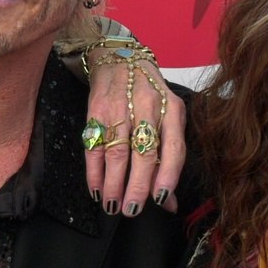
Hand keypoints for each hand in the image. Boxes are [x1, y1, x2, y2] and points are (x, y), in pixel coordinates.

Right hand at [82, 43, 185, 216]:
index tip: (160, 198)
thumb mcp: (167, 117)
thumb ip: (169, 158)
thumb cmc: (149, 94)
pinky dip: (94, 171)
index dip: (168, 174)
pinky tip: (97, 189)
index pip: (173, 146)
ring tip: (113, 205)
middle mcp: (148, 107)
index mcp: (171, 109)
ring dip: (113, 183)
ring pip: (117, 152)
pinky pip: (95, 146)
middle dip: (137, 185)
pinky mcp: (96, 110)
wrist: (120, 58)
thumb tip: (169, 202)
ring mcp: (120, 107)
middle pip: (143, 152)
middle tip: (132, 209)